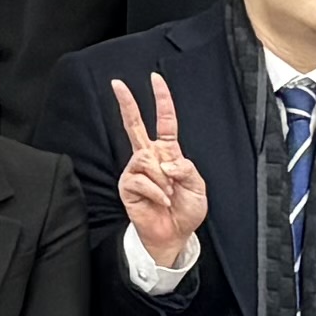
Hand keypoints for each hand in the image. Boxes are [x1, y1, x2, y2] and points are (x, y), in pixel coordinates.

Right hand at [104, 71, 209, 270]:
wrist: (174, 235)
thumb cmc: (186, 210)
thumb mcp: (197, 186)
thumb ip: (186, 168)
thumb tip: (165, 162)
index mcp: (167, 152)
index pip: (164, 121)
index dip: (161, 100)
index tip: (155, 79)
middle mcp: (149, 157)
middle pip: (134, 125)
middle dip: (127, 103)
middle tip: (117, 83)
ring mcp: (136, 171)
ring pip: (144, 160)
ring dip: (162, 179)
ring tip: (168, 194)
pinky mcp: (127, 186)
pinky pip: (140, 180)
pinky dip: (155, 191)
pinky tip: (160, 200)